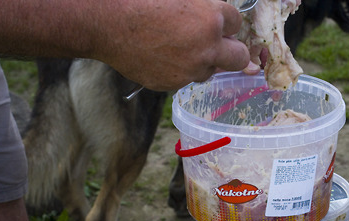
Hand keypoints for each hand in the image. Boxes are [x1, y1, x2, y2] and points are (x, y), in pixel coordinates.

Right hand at [94, 0, 250, 90]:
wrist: (108, 23)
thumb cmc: (141, 1)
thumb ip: (204, 6)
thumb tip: (213, 10)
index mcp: (212, 17)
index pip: (237, 23)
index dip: (227, 22)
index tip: (218, 23)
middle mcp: (207, 46)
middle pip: (239, 57)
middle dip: (233, 51)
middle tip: (219, 45)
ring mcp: (191, 69)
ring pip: (210, 70)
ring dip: (202, 61)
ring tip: (177, 46)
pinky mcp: (174, 84)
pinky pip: (186, 78)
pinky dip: (179, 70)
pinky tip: (161, 55)